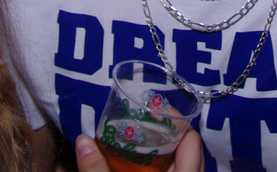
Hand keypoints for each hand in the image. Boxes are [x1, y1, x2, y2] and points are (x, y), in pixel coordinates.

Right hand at [74, 130, 203, 171]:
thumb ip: (97, 170)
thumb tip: (82, 141)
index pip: (193, 143)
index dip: (178, 121)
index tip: (155, 110)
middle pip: (190, 154)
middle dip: (169, 135)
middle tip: (145, 122)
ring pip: (182, 169)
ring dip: (164, 155)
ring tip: (140, 142)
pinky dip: (159, 170)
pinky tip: (138, 168)